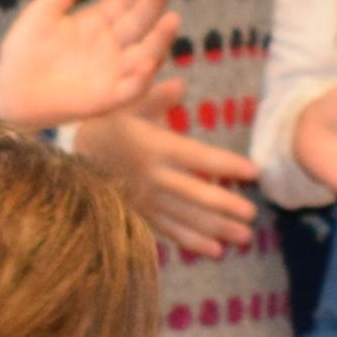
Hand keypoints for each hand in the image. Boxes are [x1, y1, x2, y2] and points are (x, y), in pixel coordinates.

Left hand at [0, 0, 179, 127]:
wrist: (8, 89)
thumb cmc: (23, 51)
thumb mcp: (41, 13)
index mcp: (97, 24)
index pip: (124, 4)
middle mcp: (111, 47)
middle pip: (139, 24)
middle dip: (153, 4)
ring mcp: (112, 73)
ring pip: (146, 55)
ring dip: (160, 39)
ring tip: (171, 19)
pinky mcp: (107, 99)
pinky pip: (131, 90)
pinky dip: (142, 79)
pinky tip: (147, 64)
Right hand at [71, 72, 260, 256]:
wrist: (82, 152)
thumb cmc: (115, 120)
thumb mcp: (130, 102)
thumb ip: (156, 96)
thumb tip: (180, 84)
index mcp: (155, 147)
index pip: (197, 158)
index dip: (226, 165)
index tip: (254, 171)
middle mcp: (153, 177)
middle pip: (194, 195)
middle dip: (224, 206)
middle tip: (252, 214)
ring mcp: (148, 199)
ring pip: (186, 218)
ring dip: (216, 229)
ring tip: (244, 237)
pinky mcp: (143, 213)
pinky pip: (169, 230)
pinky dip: (192, 242)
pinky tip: (216, 251)